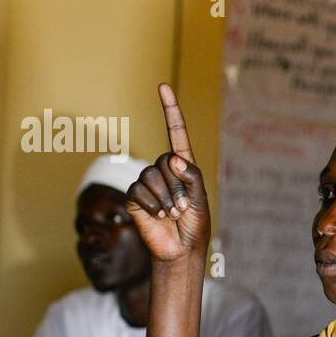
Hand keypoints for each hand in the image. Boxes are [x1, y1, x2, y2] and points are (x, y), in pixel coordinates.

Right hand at [126, 83, 210, 263]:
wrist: (180, 250)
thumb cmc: (195, 225)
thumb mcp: (201, 200)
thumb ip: (192, 178)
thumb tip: (173, 159)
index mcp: (184, 166)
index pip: (176, 133)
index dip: (170, 110)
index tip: (162, 86)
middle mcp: (164, 170)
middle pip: (166, 161)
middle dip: (177, 187)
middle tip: (183, 207)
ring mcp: (147, 182)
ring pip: (151, 176)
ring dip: (165, 199)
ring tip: (172, 214)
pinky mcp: (134, 196)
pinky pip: (138, 191)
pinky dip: (151, 206)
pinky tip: (158, 217)